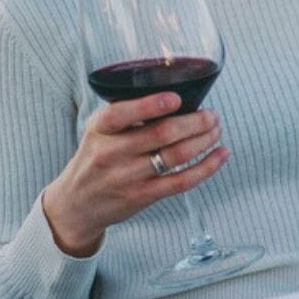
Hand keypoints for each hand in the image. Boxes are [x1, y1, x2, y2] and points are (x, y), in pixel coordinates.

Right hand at [40, 92, 228, 256]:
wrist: (77, 203)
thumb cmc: (97, 157)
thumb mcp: (99, 131)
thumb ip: (128, 114)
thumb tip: (178, 94)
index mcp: (100, 129)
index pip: (121, 114)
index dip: (151, 105)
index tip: (176, 98)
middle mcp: (111, 153)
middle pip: (161, 134)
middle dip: (195, 122)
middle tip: (212, 115)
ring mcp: (127, 177)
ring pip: (176, 155)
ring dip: (204, 140)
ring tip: (216, 130)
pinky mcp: (143, 196)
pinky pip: (182, 181)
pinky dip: (207, 166)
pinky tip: (221, 154)